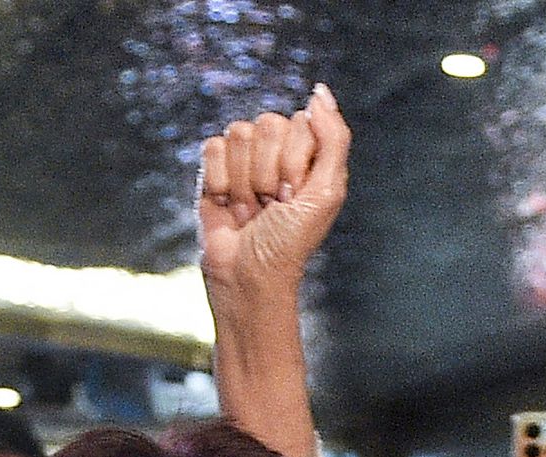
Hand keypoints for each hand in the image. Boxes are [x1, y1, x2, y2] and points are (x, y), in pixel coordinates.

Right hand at [196, 87, 350, 307]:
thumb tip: (320, 92)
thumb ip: (334, 138)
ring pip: (238, 134)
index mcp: (309, 153)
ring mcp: (245, 158)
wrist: (248, 276)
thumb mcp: (326, 192)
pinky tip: (226, 206)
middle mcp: (277, 150)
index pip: (299, 122)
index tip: (294, 197)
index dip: (294, 162)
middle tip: (271, 207)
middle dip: (267, 173)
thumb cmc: (290, 242)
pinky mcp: (214, 169)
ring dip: (243, 183)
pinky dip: (219, 183)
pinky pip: (212, 147)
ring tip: (250, 211)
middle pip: (267, 124)